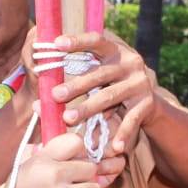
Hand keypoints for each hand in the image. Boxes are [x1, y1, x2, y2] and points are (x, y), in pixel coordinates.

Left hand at [43, 31, 158, 155]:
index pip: (96, 41)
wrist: (149, 100)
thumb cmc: (111, 84)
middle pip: (99, 74)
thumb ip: (77, 76)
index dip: (78, 41)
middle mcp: (130, 63)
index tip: (56, 44)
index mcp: (116, 51)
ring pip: (109, 97)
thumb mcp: (100, 73)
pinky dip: (122, 134)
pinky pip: (131, 121)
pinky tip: (113, 147)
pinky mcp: (146, 104)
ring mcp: (139, 84)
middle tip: (55, 95)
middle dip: (75, 86)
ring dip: (88, 109)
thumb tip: (38, 99)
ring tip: (68, 119)